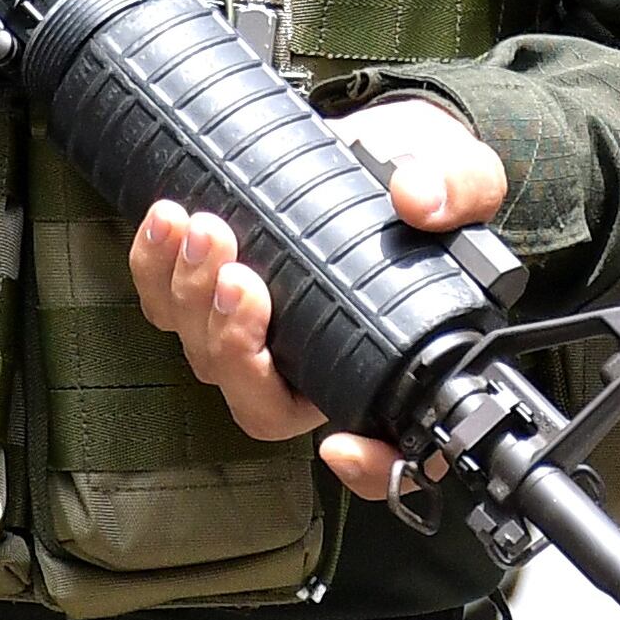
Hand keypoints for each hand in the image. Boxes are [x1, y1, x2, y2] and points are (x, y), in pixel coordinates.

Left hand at [131, 93, 502, 500]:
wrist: (375, 149)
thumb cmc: (422, 183)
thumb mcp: (465, 177)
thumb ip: (459, 190)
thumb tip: (419, 200)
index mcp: (382, 364)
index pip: (387, 454)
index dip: (369, 471)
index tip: (341, 448)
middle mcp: (314, 366)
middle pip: (258, 400)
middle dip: (237, 344)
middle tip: (241, 279)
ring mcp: (257, 336)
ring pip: (205, 354)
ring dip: (190, 298)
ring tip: (205, 231)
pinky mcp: (211, 295)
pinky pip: (166, 305)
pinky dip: (154, 268)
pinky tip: (168, 221)